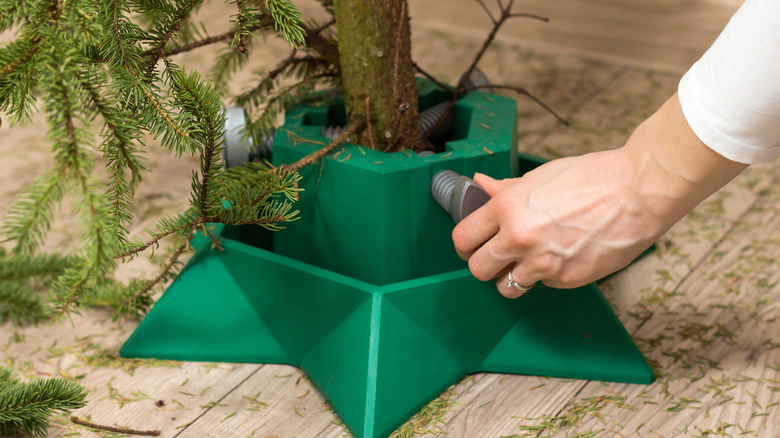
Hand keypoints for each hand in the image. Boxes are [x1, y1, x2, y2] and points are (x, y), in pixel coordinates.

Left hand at [452, 93, 746, 296]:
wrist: (639, 191)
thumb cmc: (593, 177)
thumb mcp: (540, 177)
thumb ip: (505, 190)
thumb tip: (480, 185)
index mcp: (507, 208)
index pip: (463, 238)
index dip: (465, 243)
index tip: (471, 245)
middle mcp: (520, 238)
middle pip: (477, 269)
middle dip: (484, 264)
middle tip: (495, 257)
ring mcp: (543, 263)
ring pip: (506, 287)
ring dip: (512, 277)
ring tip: (528, 260)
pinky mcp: (567, 280)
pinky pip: (543, 286)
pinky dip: (547, 276)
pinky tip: (562, 255)